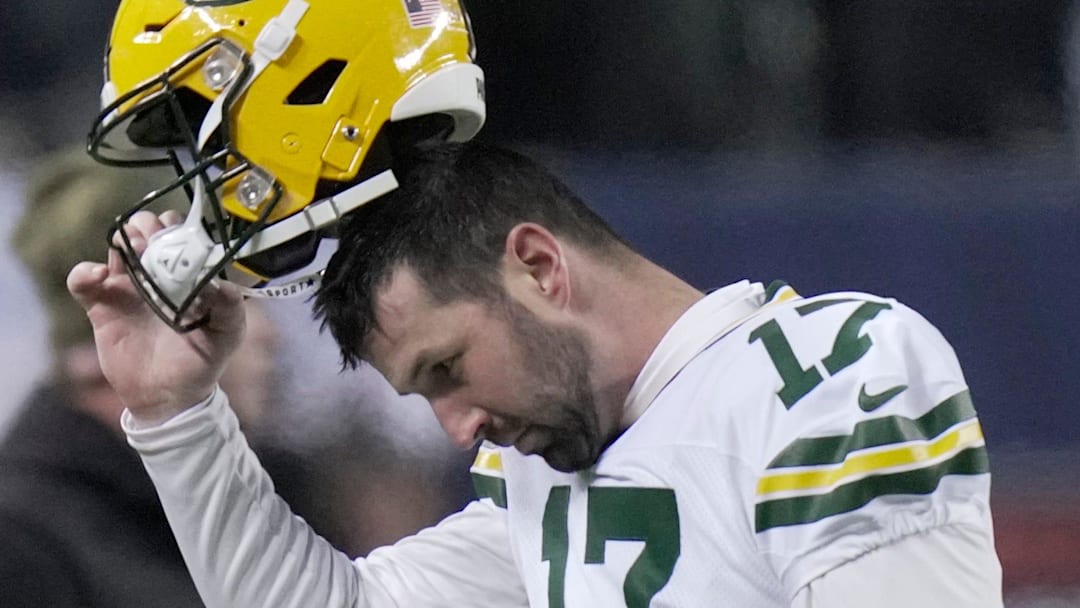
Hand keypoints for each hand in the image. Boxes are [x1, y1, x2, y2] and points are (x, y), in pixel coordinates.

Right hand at [67, 210, 246, 423]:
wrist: (168, 396)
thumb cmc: (202, 361)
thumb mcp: (226, 336)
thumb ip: (230, 310)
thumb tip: (223, 284)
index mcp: (188, 275)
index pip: (182, 234)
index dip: (179, 228)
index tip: (179, 236)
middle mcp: (158, 275)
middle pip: (148, 231)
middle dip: (148, 226)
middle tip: (152, 239)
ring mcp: (129, 287)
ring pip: (118, 246)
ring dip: (123, 239)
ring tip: (132, 250)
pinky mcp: (102, 305)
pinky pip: (83, 281)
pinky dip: (84, 272)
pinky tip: (98, 276)